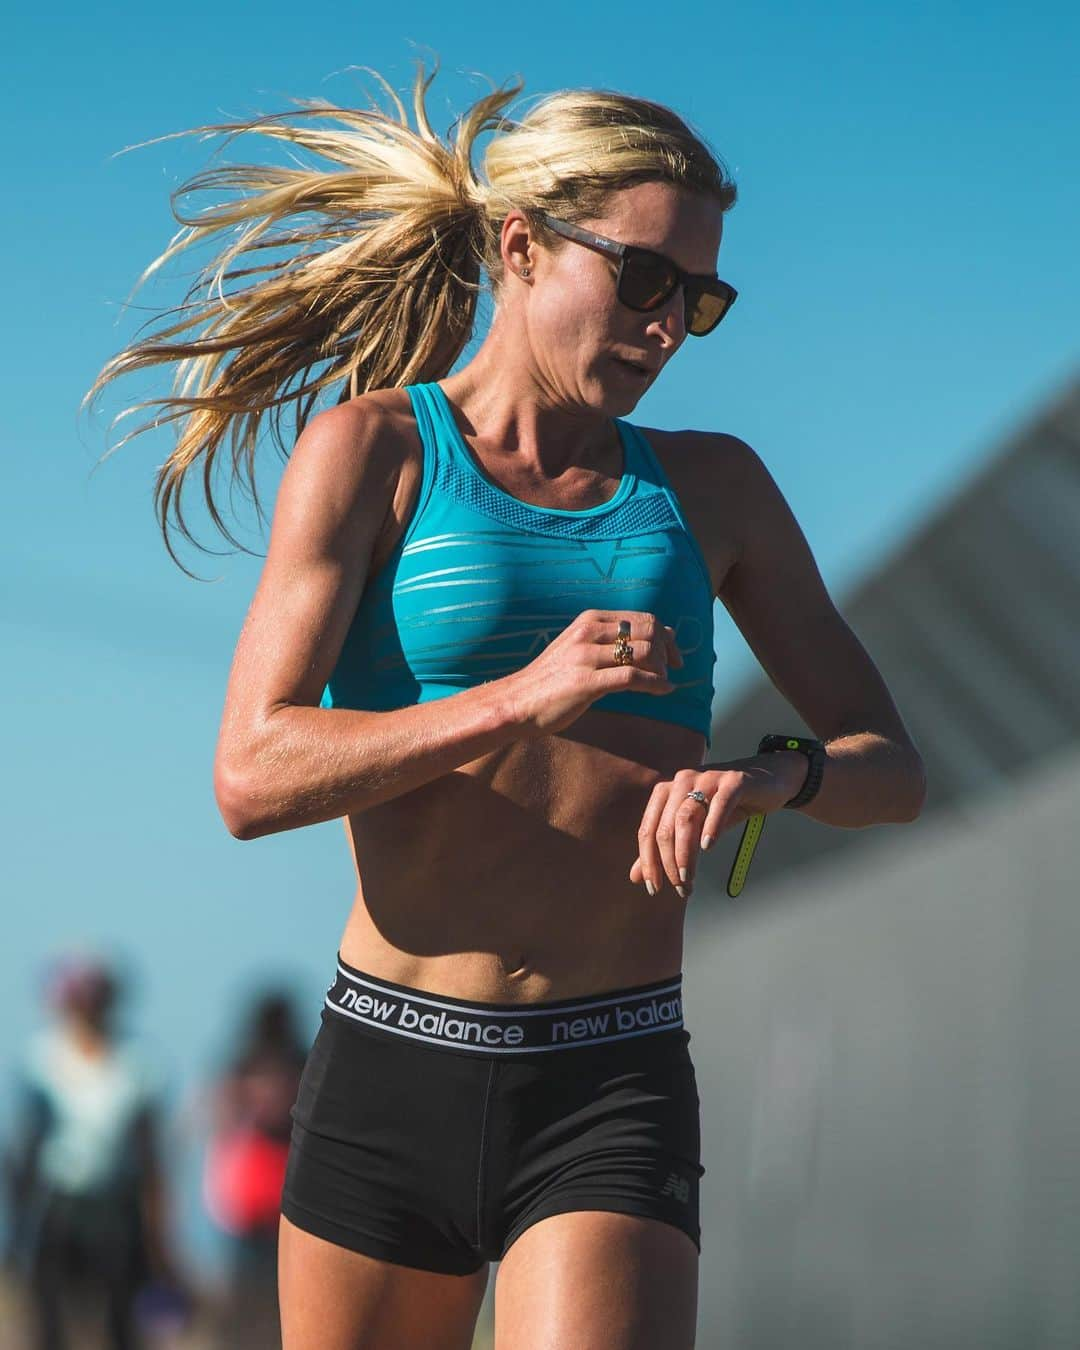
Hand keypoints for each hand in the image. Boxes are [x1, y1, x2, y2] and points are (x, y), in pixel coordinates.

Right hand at [501, 609, 683, 737]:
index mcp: (589, 620)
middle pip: (649, 631)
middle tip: (673, 670)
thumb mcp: (581, 648)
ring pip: (645, 652)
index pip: (643, 617)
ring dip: (662, 670)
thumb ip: (615, 640)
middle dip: (669, 650)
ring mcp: (586, 656)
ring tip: (663, 683)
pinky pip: (633, 677)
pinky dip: (656, 684)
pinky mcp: (586, 682)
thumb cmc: (553, 679)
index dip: (666, 636)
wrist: (517, 702)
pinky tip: (664, 691)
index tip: (675, 656)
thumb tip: (662, 633)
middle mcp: (589, 632)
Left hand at [628, 754, 806, 898]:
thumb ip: (665, 851)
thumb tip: (635, 877)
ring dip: (685, 852)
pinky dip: (711, 826)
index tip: (654, 888)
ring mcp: (707, 778)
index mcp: (666, 792)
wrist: (765, 783)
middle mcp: (681, 781)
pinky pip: (719, 804)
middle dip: (669, 862)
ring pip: (686, 817)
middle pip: (665, 827)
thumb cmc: (724, 807)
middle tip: (680, 887)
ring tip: (689, 877)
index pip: (647, 830)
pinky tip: (708, 847)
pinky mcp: (733, 781)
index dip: (648, 861)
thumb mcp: (694, 830)